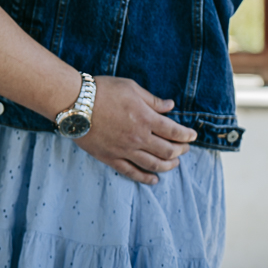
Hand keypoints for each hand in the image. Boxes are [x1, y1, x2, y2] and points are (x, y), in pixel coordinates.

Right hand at [77, 77, 196, 184]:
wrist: (75, 103)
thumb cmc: (103, 90)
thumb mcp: (131, 88)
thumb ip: (152, 100)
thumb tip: (170, 106)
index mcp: (145, 118)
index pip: (173, 131)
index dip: (186, 135)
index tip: (192, 136)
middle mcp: (138, 137)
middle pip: (167, 150)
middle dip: (180, 150)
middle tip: (185, 148)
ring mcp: (125, 150)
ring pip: (153, 164)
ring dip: (168, 166)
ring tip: (175, 163)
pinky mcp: (111, 158)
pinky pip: (132, 172)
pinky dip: (146, 178)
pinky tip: (154, 180)